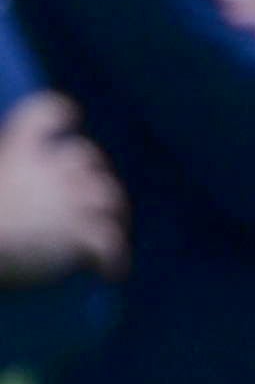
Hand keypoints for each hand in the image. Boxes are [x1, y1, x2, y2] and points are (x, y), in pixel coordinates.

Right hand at [0, 93, 125, 284]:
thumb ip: (3, 173)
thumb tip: (10, 184)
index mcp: (17, 150)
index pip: (44, 113)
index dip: (58, 113)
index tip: (70, 116)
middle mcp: (52, 168)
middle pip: (84, 156)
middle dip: (90, 169)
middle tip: (88, 187)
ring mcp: (72, 199)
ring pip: (106, 196)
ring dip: (110, 210)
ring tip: (109, 228)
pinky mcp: (81, 233)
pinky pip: (109, 243)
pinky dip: (113, 258)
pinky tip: (111, 271)